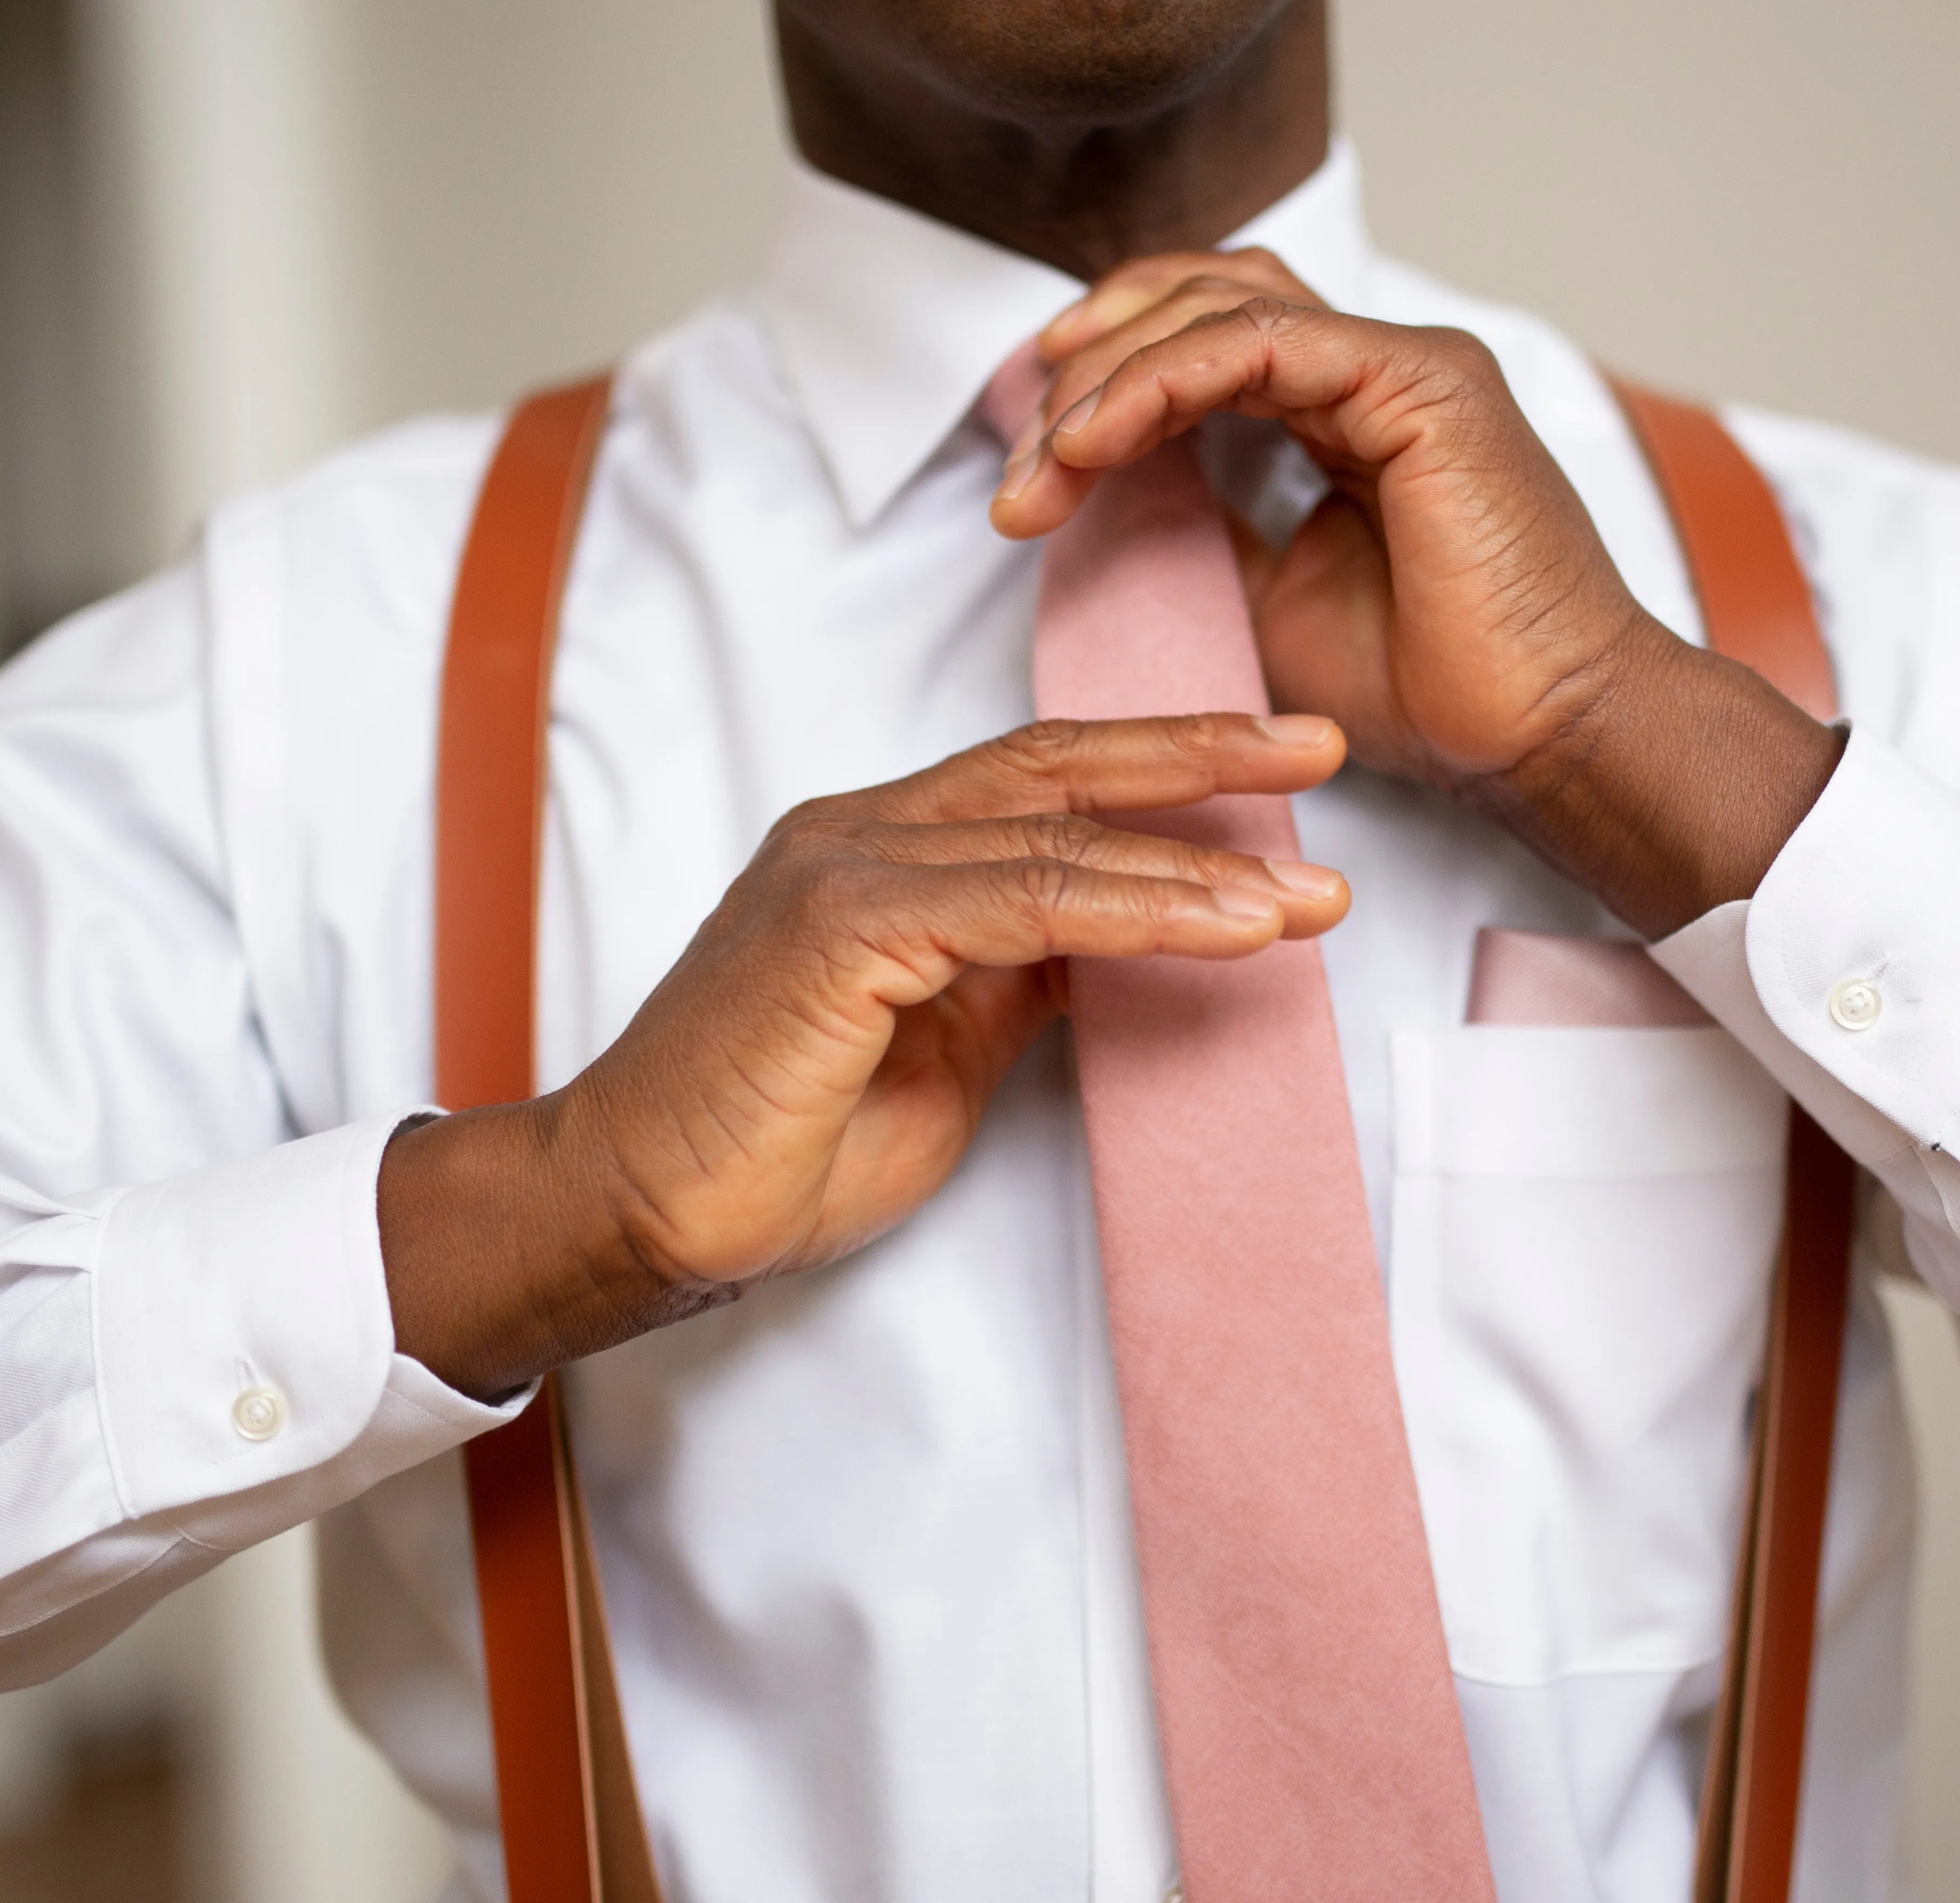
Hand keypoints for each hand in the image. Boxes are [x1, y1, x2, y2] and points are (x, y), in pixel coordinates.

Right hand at [379, 714, 1350, 1397]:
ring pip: (1054, 838)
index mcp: (880, 855)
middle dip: (1202, 755)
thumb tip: (1114, 947)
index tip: (1280, 774)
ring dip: (1195, 860)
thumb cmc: (774, 1145)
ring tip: (1306, 889)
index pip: (1044, 782)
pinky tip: (1223, 927)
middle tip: (1322, 745)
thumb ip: (1016, 981)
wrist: (637, 1213)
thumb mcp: (941, 1051)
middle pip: (1058, 767)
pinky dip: (1134, 909)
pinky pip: (1019, 904)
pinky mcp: (838, 931)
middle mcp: (860, 837)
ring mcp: (843, 873)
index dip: (1164, 770)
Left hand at [989, 251, 1841, 935]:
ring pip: (1220, 306)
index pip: (1207, 338)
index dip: (1105, 377)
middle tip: (1022, 459)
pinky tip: (1099, 438)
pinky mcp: (1421, 380)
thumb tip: (1109, 492)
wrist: (1540, 739)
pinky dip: (1165, 378)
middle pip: (1201, 299)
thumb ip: (1203, 526)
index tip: (1029, 461)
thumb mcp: (1268, 598)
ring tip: (1047, 458)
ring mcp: (1402, 363)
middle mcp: (1375, 367)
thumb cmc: (1435, 688)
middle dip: (1089, 366)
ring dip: (1111, 376)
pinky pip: (1264, 342)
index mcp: (1347, 409)